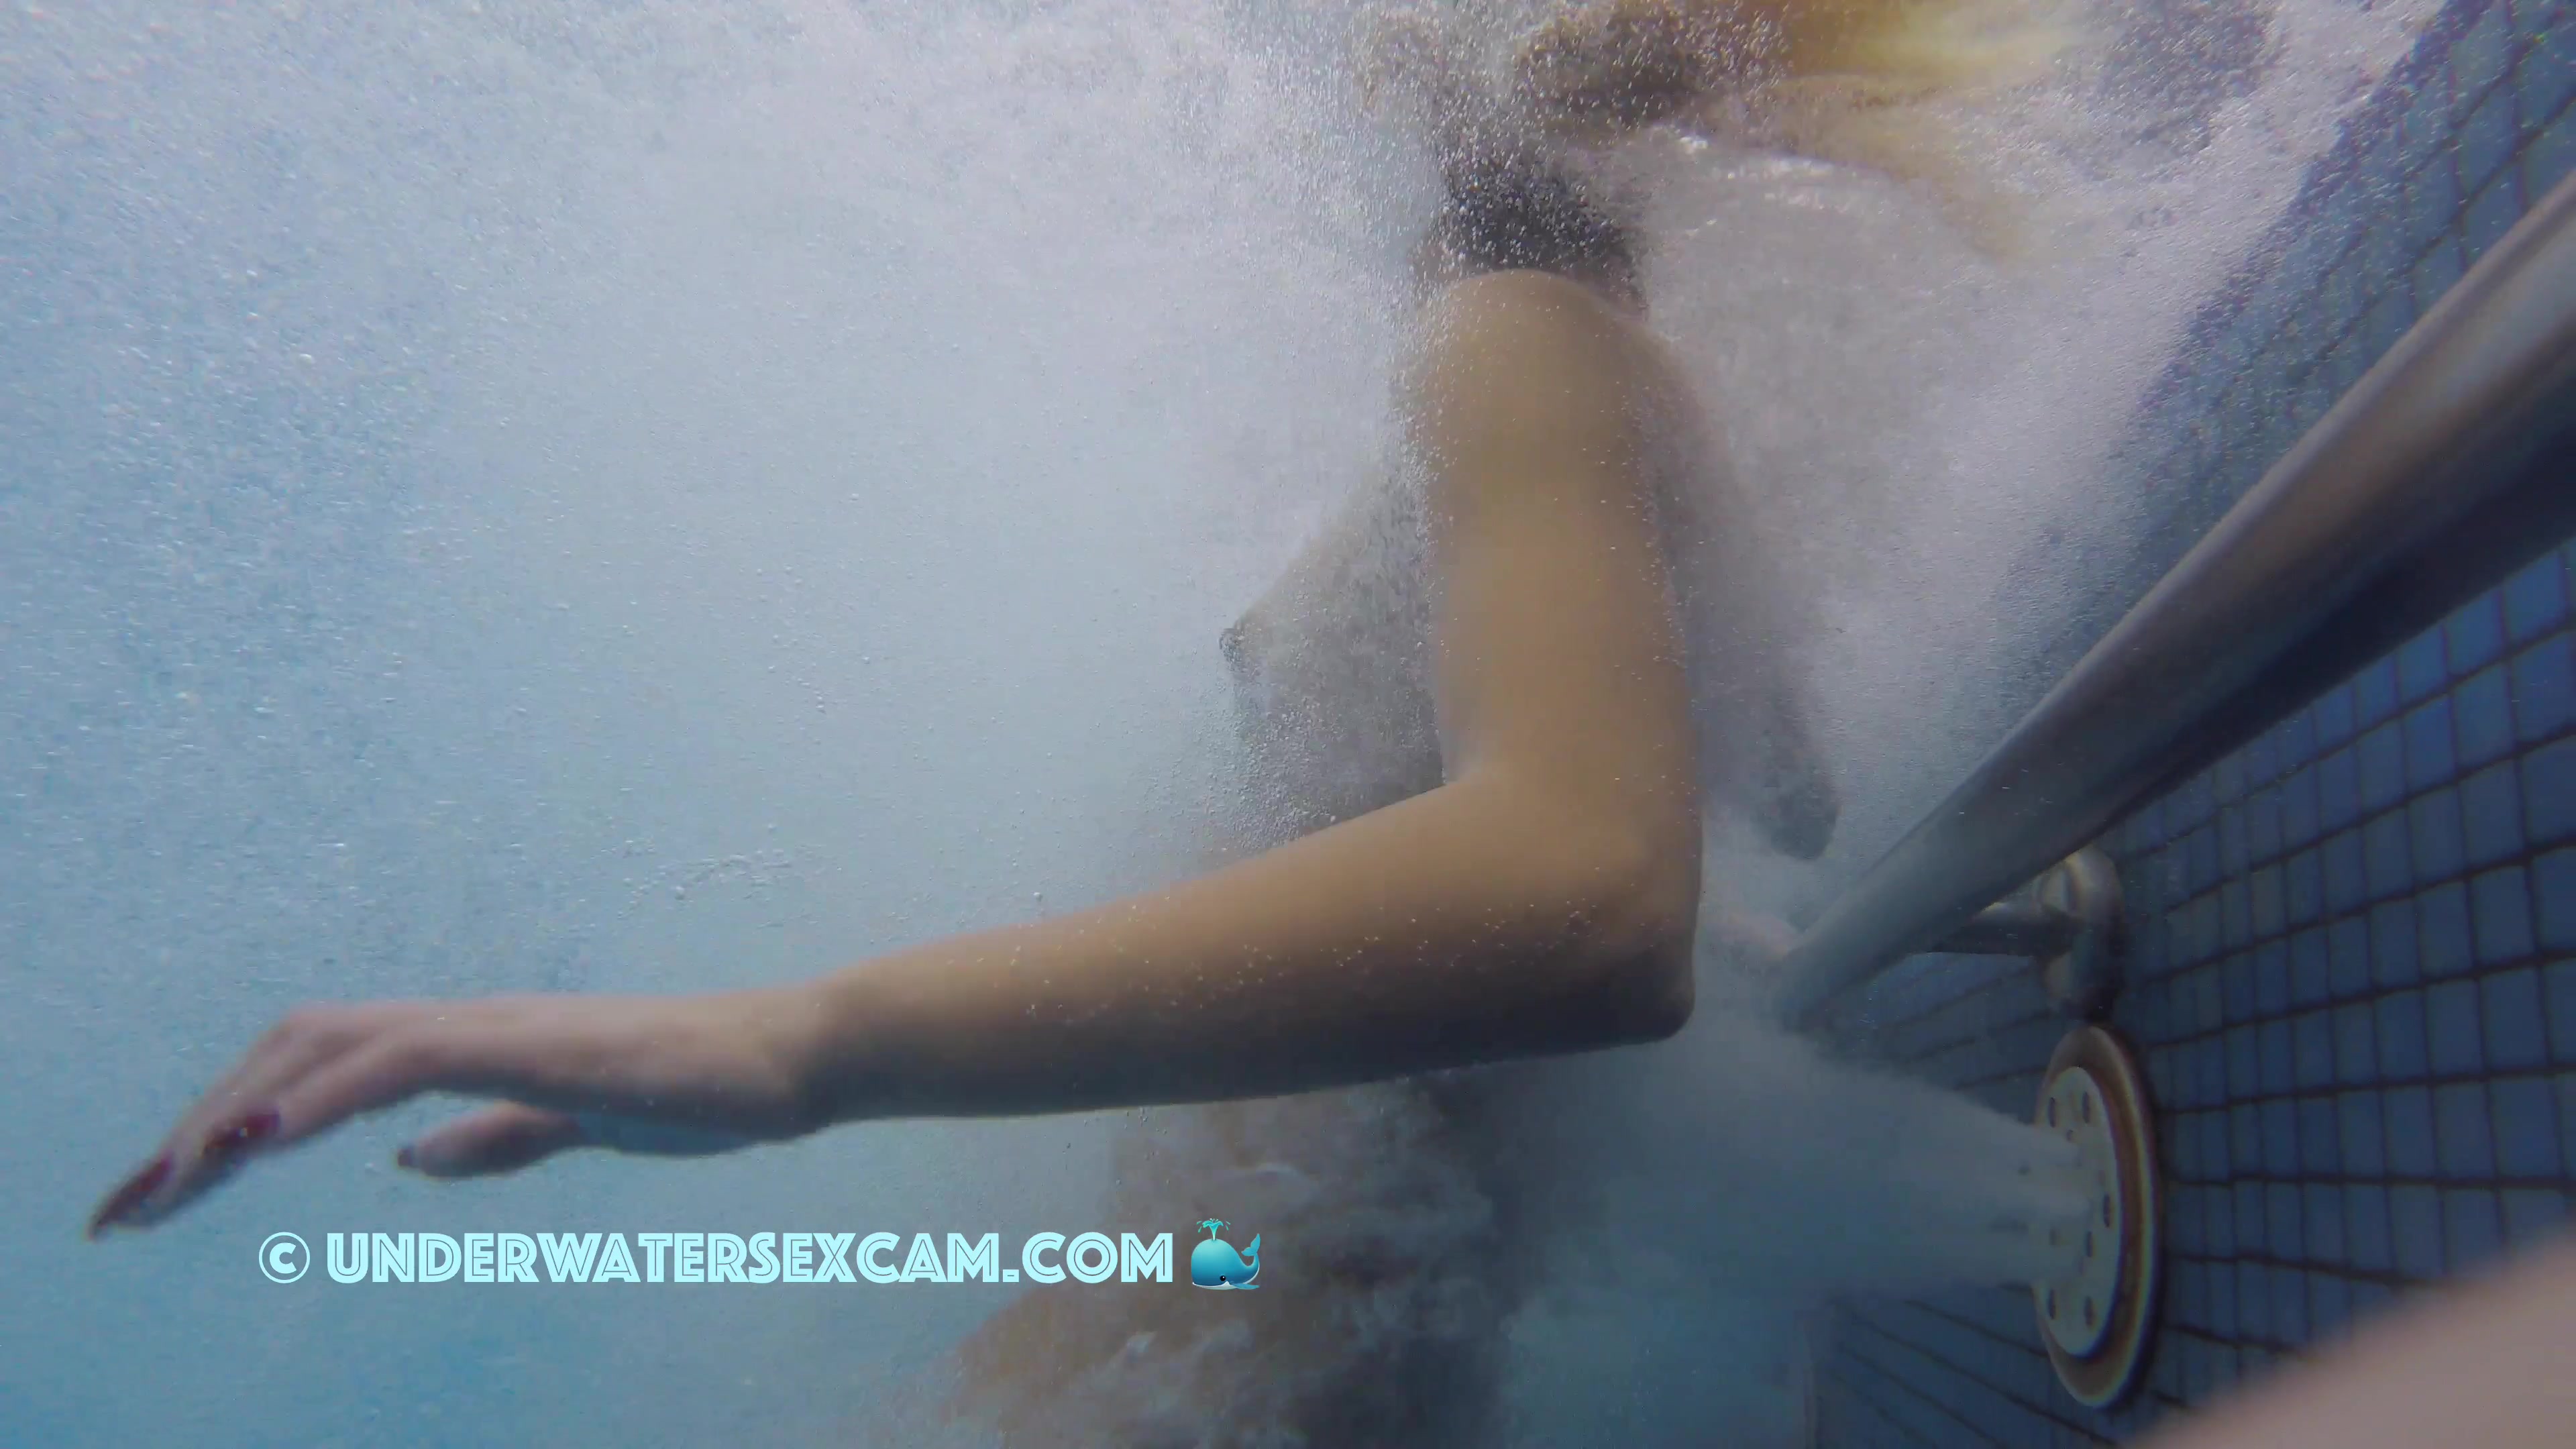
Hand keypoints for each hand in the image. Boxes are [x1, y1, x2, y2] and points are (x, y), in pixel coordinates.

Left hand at [87, 989, 822, 1236]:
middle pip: (291, 1048)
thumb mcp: (572, 1125)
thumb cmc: (696, 1088)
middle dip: (196, 1128)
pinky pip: (405, 1057)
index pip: (314, 1070)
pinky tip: (273, 1136)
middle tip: (126, 1211)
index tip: (161, 1200)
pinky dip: (325, 1093)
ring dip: (238, 1111)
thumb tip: (411, 1160)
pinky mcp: (528, 1043)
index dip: (227, 1126)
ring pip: (328, 1042)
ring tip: (172, 1179)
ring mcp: (494, 1025)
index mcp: (468, 1045)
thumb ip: (496, 1136)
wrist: (784, 1059)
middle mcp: (463, 1022)